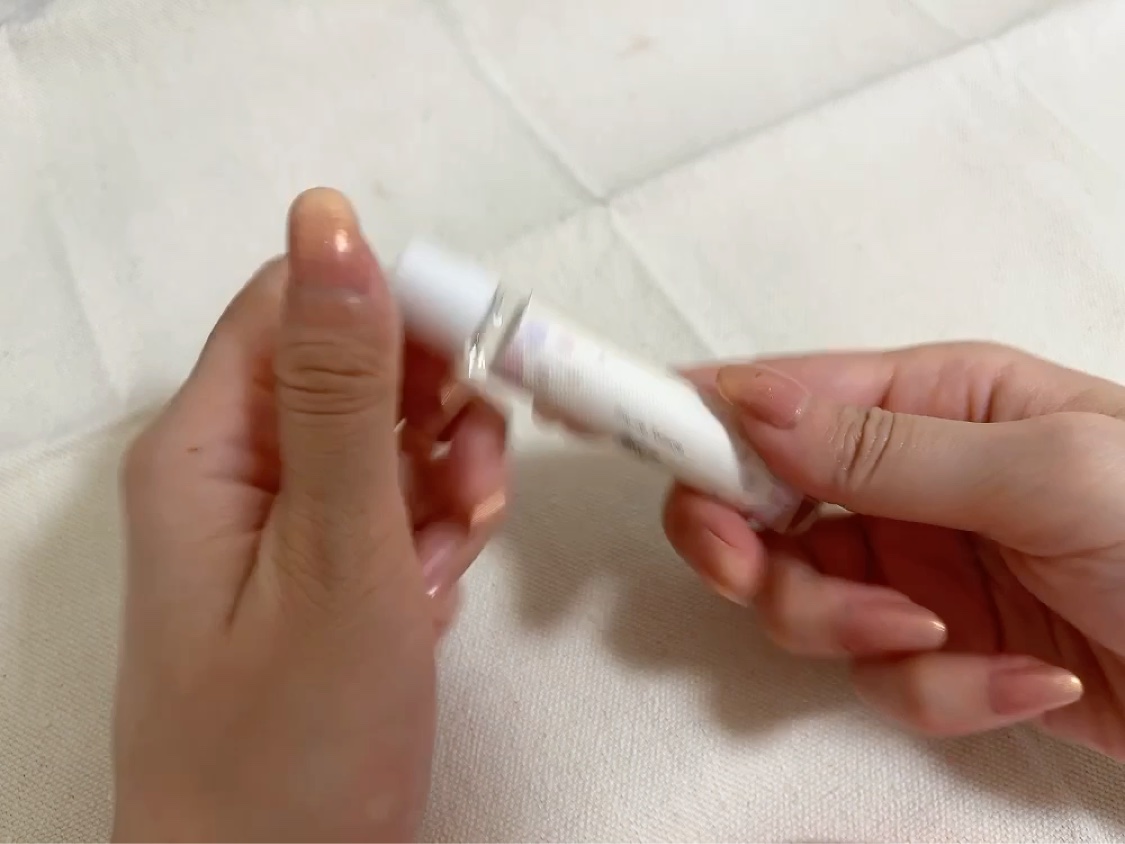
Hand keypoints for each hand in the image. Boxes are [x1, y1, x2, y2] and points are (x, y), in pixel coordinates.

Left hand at [112, 188, 506, 840]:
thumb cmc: (293, 742)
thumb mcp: (336, 549)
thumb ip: (340, 387)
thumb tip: (328, 222)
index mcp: (209, 444)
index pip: (298, 303)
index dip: (393, 308)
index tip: (480, 356)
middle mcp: (234, 471)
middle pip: (348, 366)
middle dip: (430, 403)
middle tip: (473, 476)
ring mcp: (278, 525)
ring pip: (382, 436)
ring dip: (443, 470)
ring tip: (459, 540)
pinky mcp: (319, 572)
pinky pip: (388, 505)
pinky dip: (431, 527)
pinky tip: (438, 581)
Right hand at [664, 342, 1124, 757]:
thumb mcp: (1045, 473)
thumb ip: (885, 449)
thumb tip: (754, 409)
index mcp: (929, 402)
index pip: (769, 394)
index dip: (679, 406)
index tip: (597, 417)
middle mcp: (907, 480)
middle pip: (755, 506)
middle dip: (751, 548)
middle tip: (762, 569)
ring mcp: (917, 565)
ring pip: (803, 601)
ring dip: (854, 630)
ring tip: (937, 631)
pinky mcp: (940, 646)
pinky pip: (880, 676)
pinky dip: (938, 689)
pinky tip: (1019, 678)